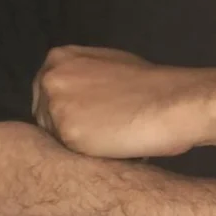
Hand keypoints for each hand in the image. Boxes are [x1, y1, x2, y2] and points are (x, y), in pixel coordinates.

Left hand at [32, 46, 206, 157]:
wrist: (172, 102)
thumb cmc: (150, 84)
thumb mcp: (106, 64)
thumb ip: (81, 75)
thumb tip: (71, 96)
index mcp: (58, 58)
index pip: (45, 94)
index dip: (68, 110)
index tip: (91, 120)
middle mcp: (50, 79)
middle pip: (44, 116)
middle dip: (69, 128)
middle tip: (104, 132)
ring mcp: (56, 106)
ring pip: (54, 139)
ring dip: (78, 145)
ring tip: (113, 139)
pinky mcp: (67, 134)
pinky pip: (69, 155)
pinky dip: (89, 157)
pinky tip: (114, 148)